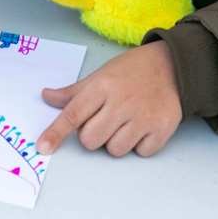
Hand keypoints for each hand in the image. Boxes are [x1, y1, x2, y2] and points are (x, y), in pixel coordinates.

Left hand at [37, 41, 181, 157]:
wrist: (174, 66)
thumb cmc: (132, 71)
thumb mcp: (100, 75)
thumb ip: (74, 92)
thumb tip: (46, 97)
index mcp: (102, 87)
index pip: (73, 114)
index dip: (56, 132)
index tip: (43, 147)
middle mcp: (121, 102)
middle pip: (90, 140)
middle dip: (93, 135)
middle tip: (105, 120)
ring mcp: (142, 117)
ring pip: (114, 150)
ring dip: (116, 141)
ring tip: (126, 121)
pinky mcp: (161, 130)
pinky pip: (140, 153)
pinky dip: (139, 144)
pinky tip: (143, 126)